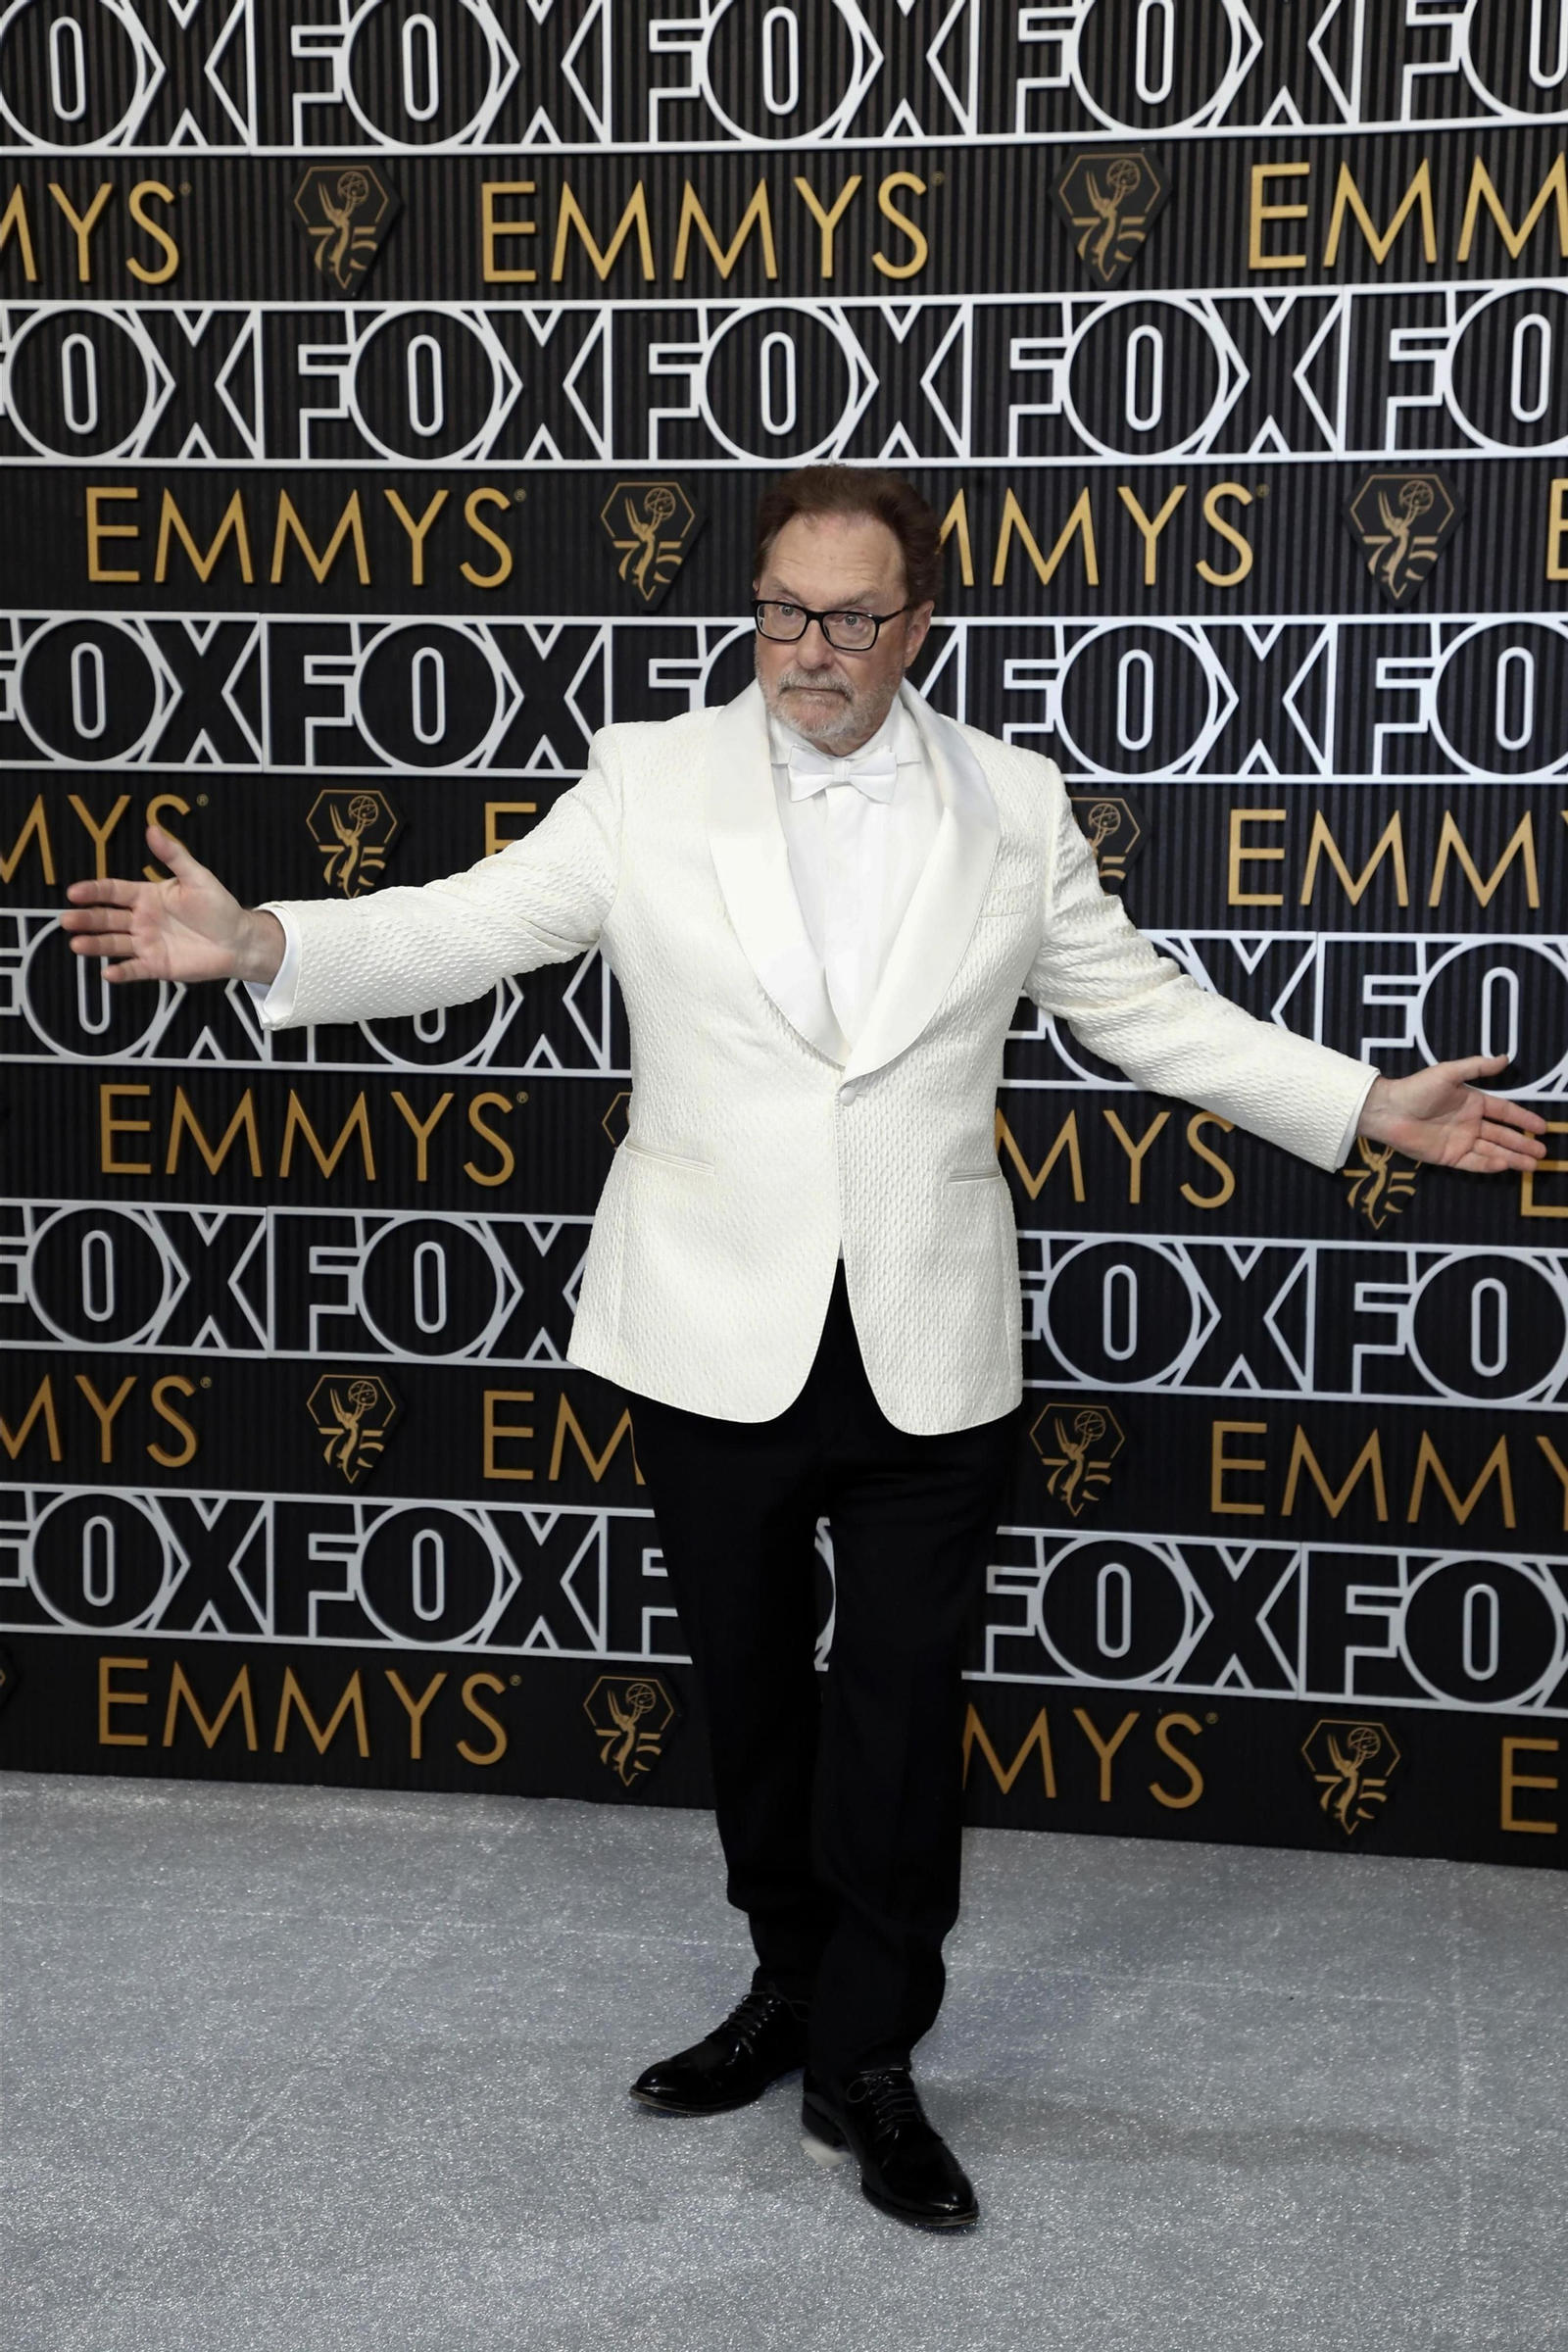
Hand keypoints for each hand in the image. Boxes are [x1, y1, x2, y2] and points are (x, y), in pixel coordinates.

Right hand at [59, 824, 282, 986]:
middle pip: (106, 918)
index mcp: (146, 896)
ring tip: (76, 944)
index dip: (93, 891)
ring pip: (114, 944)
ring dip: (95, 945)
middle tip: (67, 919)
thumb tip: (152, 828)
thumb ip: (173, 855)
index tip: (74, 892)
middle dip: (86, 919)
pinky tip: (107, 973)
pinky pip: (134, 969)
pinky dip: (121, 972)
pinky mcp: (156, 966)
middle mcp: (140, 920)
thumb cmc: (218, 907)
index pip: (113, 892)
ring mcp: (146, 943)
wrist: (239, 940)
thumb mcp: (197, 877)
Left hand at [1358, 1056, 1546, 1173]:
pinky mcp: (1448, 1156)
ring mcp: (1460, 1141)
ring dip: (1512, 1157)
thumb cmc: (1417, 1089)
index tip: (1542, 1127)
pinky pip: (1473, 1162)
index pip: (1505, 1112)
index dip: (1523, 1119)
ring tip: (1532, 1165)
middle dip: (1523, 1143)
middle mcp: (1470, 1123)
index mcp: (1473, 1102)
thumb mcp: (1448, 1073)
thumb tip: (1505, 1058)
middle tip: (1542, 1152)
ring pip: (1492, 1151)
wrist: (1388, 1111)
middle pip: (1503, 1135)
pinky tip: (1505, 1165)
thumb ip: (1477, 1067)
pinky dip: (1489, 1164)